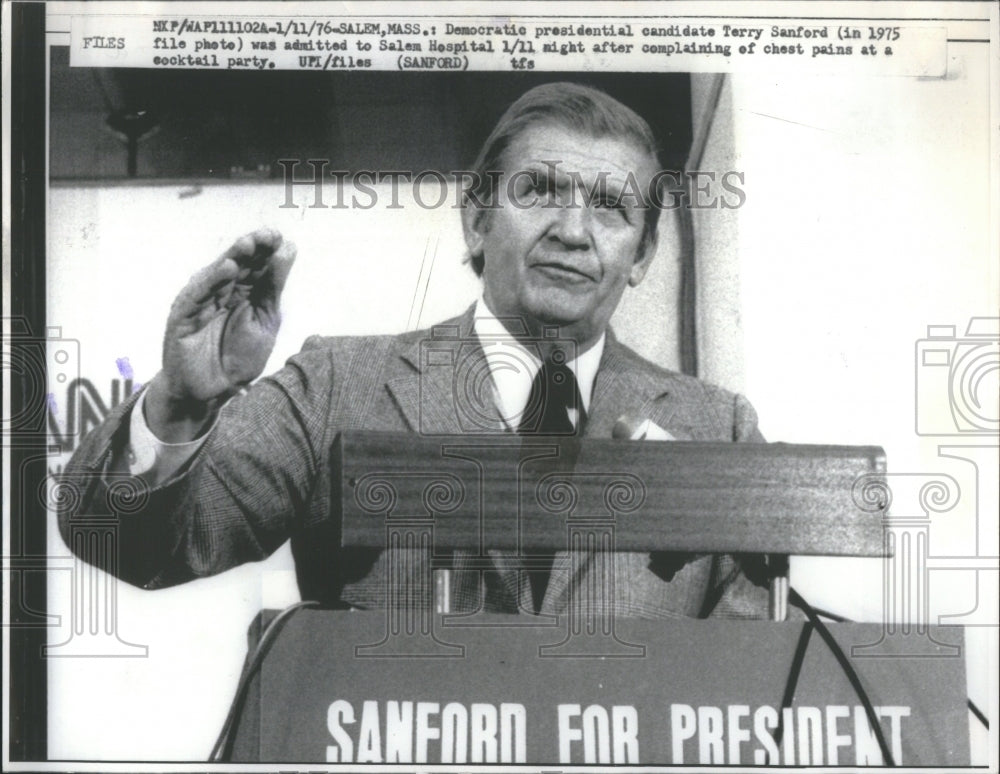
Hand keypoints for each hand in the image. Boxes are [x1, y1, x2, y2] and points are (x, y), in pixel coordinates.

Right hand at [147, 228, 295, 437]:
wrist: (212, 393)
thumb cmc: (237, 358)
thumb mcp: (265, 321)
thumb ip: (273, 288)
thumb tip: (289, 248)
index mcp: (241, 292)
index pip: (254, 265)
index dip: (266, 250)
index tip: (280, 237)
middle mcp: (219, 292)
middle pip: (236, 264)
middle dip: (252, 248)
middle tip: (267, 234)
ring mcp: (200, 302)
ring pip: (216, 274)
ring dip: (233, 257)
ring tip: (249, 244)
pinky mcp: (182, 316)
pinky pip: (197, 295)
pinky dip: (211, 281)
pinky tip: (227, 268)